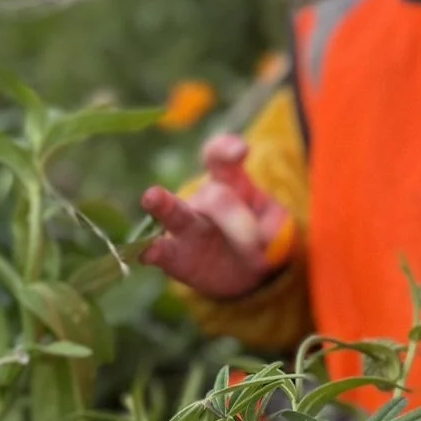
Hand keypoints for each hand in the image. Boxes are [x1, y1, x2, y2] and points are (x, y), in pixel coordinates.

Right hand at [142, 133, 292, 299]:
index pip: (223, 159)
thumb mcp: (275, 228)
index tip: (240, 151)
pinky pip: (162, 251)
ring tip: (152, 197)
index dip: (226, 150)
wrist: (243, 271)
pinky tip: (145, 252)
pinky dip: (152, 250)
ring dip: (162, 204)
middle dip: (225, 208)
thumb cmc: (256, 235)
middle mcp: (204, 200)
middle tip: (233, 216)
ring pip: (174, 213)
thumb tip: (267, 237)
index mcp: (230, 184)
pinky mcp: (174, 255)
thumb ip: (273, 228)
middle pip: (212, 196)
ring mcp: (186, 227)